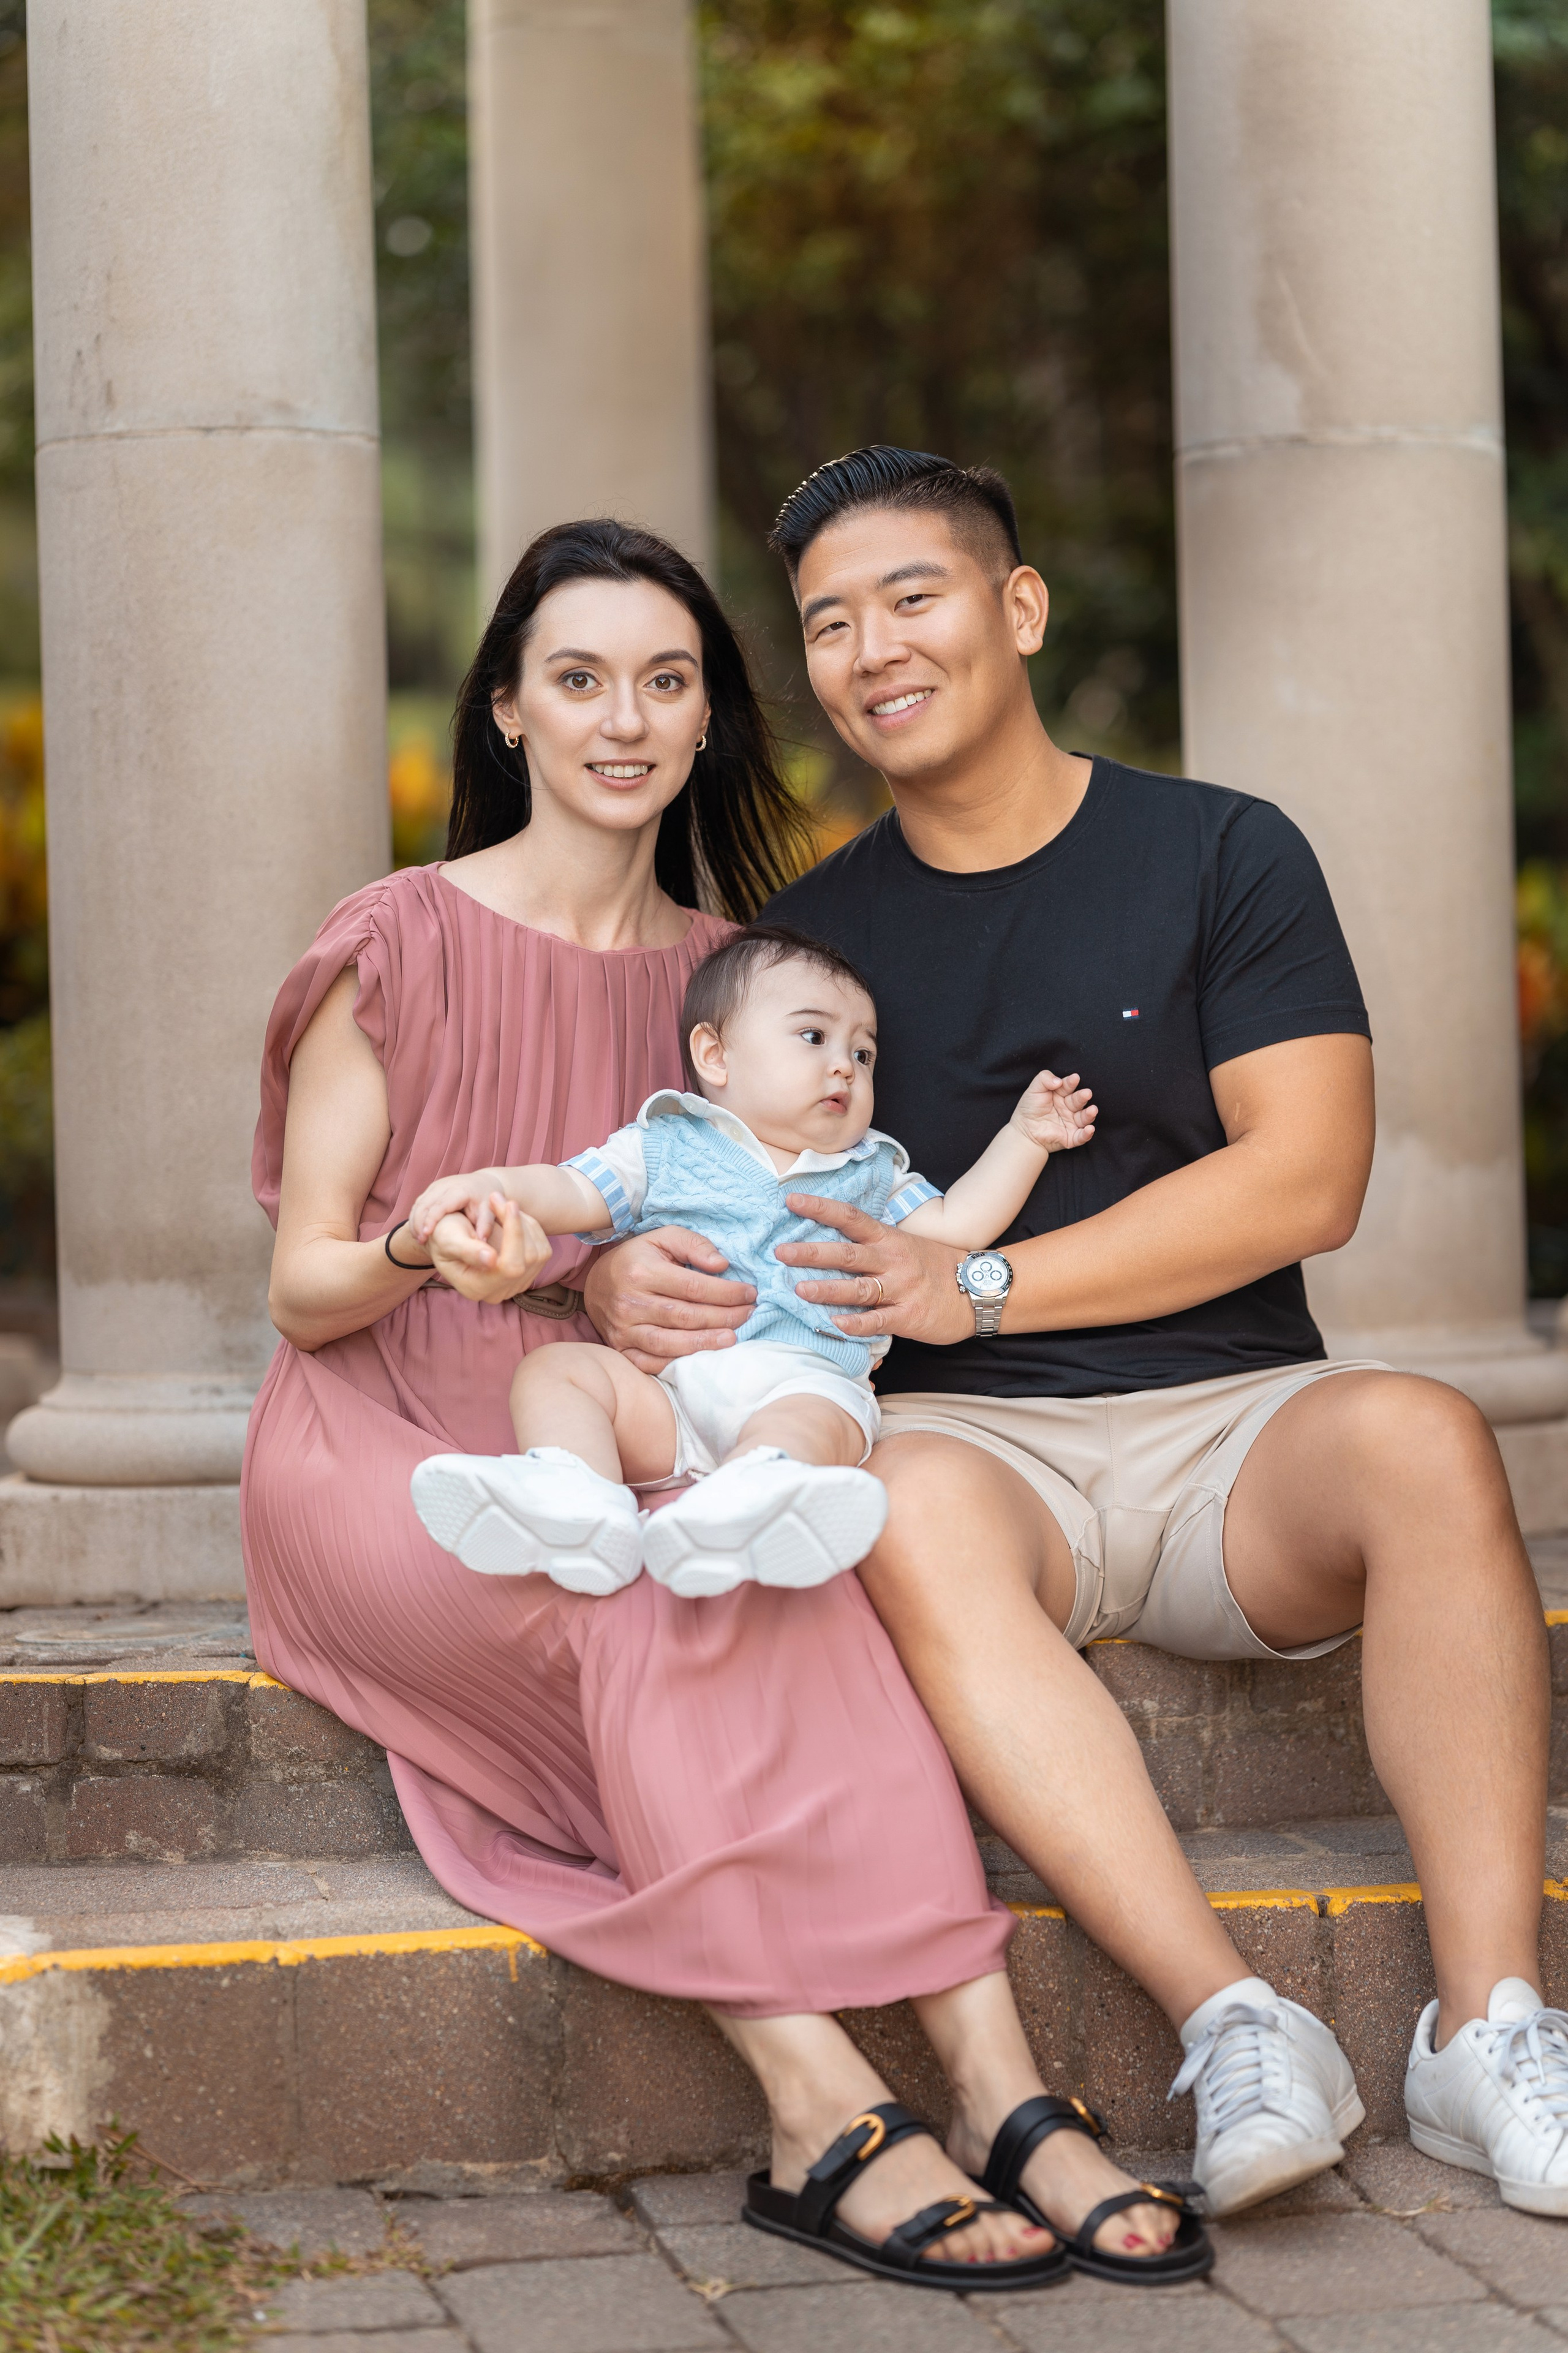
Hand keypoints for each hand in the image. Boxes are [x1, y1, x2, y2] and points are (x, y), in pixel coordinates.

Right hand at [409, 1167, 509, 1245]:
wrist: (483, 1182)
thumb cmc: (486, 1200)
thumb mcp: (489, 1212)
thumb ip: (486, 1226)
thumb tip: (481, 1242)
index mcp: (459, 1190)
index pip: (440, 1205)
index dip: (431, 1219)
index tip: (426, 1235)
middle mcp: (445, 1185)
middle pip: (425, 1203)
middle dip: (419, 1223)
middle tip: (420, 1241)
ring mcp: (436, 1186)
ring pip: (419, 1203)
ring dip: (415, 1221)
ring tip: (418, 1238)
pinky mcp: (432, 1189)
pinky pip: (419, 1202)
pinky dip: (415, 1217)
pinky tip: (417, 1231)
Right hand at [427, 1196, 551, 1301]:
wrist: (449, 1239)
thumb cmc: (444, 1236)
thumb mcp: (447, 1239)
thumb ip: (467, 1250)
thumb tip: (492, 1260)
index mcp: (477, 1289)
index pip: (510, 1266)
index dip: (514, 1234)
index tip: (509, 1203)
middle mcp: (500, 1293)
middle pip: (529, 1258)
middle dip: (517, 1223)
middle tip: (497, 1197)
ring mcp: (517, 1285)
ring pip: (539, 1251)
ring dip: (522, 1222)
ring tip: (499, 1206)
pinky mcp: (529, 1274)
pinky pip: (542, 1248)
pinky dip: (529, 1227)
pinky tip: (510, 1218)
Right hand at [581, 1226, 755, 1372]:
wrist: (597, 1283)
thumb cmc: (638, 1258)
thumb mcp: (663, 1238)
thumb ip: (694, 1245)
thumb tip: (721, 1265)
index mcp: (642, 1272)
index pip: (693, 1287)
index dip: (726, 1293)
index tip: (750, 1293)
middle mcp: (630, 1303)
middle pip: (686, 1316)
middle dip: (723, 1317)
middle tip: (749, 1315)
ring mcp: (623, 1330)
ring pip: (670, 1343)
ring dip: (705, 1343)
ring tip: (732, 1338)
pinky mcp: (620, 1349)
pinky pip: (650, 1362)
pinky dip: (676, 1363)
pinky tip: (700, 1358)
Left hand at [776, 1195, 971, 1344]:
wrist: (978, 1290)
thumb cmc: (935, 1267)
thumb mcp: (905, 1244)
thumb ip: (872, 1244)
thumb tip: (829, 1240)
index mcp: (888, 1239)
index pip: (850, 1218)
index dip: (820, 1208)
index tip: (791, 1201)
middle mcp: (892, 1260)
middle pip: (847, 1253)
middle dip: (812, 1252)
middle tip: (781, 1252)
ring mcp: (900, 1289)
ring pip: (859, 1288)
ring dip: (828, 1289)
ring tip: (799, 1289)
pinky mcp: (908, 1317)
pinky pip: (878, 1321)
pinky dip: (856, 1324)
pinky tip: (835, 1324)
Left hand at [1011, 1070, 1096, 1152]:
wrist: (1022, 1131)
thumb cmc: (1029, 1108)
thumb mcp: (1034, 1089)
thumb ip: (1044, 1079)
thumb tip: (1058, 1081)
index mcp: (1061, 1095)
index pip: (1068, 1087)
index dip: (1071, 1083)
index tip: (1075, 1078)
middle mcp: (1068, 1108)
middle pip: (1078, 1101)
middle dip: (1083, 1097)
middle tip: (1087, 1093)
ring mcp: (1070, 1122)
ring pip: (1083, 1118)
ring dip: (1089, 1114)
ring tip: (1093, 1110)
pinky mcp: (1070, 1137)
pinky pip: (1080, 1136)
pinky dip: (1086, 1134)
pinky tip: (1089, 1129)